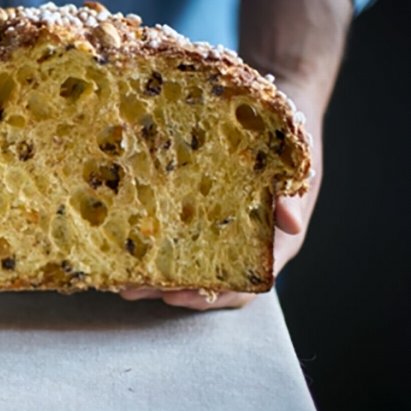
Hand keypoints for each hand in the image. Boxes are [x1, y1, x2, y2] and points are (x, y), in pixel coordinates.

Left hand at [120, 85, 324, 309]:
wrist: (277, 114)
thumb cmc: (287, 141)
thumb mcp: (293, 163)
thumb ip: (290, 193)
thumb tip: (291, 222)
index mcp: (271, 245)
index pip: (240, 285)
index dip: (208, 295)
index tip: (174, 296)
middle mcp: (241, 246)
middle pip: (203, 284)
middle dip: (166, 288)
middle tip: (131, 290)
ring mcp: (218, 233)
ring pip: (184, 265)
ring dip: (150, 273)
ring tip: (116, 277)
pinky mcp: (196, 216)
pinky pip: (173, 238)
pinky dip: (149, 246)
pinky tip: (120, 245)